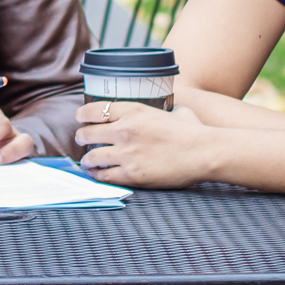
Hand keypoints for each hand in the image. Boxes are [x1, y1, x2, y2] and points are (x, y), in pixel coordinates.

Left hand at [73, 100, 216, 187]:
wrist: (204, 153)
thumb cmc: (194, 131)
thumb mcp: (176, 111)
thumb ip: (165, 109)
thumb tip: (168, 109)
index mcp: (134, 110)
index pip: (95, 109)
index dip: (83, 115)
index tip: (80, 118)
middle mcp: (125, 130)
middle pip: (88, 133)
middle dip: (81, 137)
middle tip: (81, 140)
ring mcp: (127, 153)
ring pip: (92, 156)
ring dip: (86, 159)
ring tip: (86, 161)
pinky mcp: (132, 174)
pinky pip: (104, 175)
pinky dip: (97, 175)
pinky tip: (96, 174)